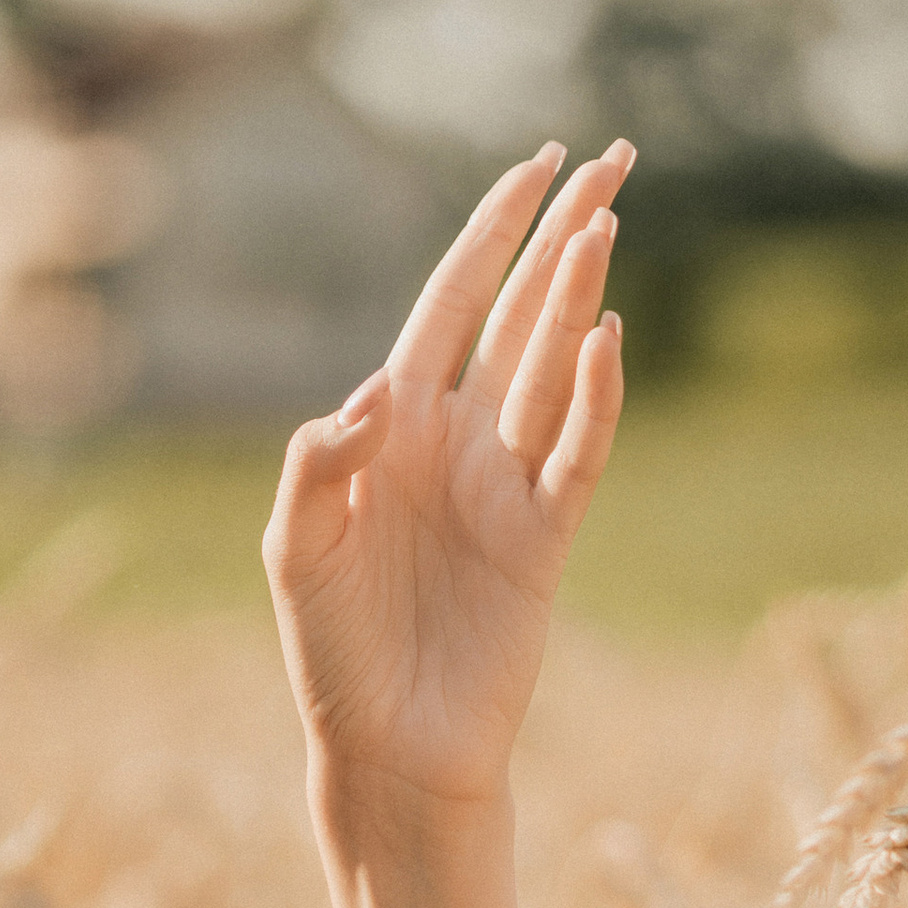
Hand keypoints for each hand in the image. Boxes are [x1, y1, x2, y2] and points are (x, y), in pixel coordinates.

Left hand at [263, 140, 629, 809]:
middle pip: (519, 315)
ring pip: (553, 368)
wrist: (387, 748)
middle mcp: (457, 440)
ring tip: (607, 219)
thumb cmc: (331, 649)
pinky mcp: (543, 542)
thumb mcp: (295, 550)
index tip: (536, 166)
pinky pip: (576, 455)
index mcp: (393, 426)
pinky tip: (605, 336)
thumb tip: (372, 396)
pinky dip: (595, 398)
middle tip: (612, 160)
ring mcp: (505, 487)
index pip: (451, 303)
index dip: (492, 232)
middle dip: (560, 236)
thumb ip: (317, 464)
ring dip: (577, 296)